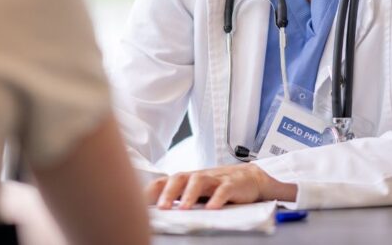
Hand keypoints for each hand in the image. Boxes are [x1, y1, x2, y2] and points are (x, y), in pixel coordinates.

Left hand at [147, 163, 296, 209]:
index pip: (164, 181)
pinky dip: (217, 199)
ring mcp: (215, 179)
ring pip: (199, 180)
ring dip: (189, 194)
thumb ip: (178, 198)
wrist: (250, 178)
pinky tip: (211, 209)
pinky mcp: (231, 184)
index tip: (141, 204)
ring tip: (183, 209)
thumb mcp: (196, 192)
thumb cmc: (218, 186)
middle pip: (179, 177)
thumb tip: (153, 214)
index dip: (151, 191)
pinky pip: (223, 189)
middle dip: (168, 192)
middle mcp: (198, 176)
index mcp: (186, 179)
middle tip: (161, 208)